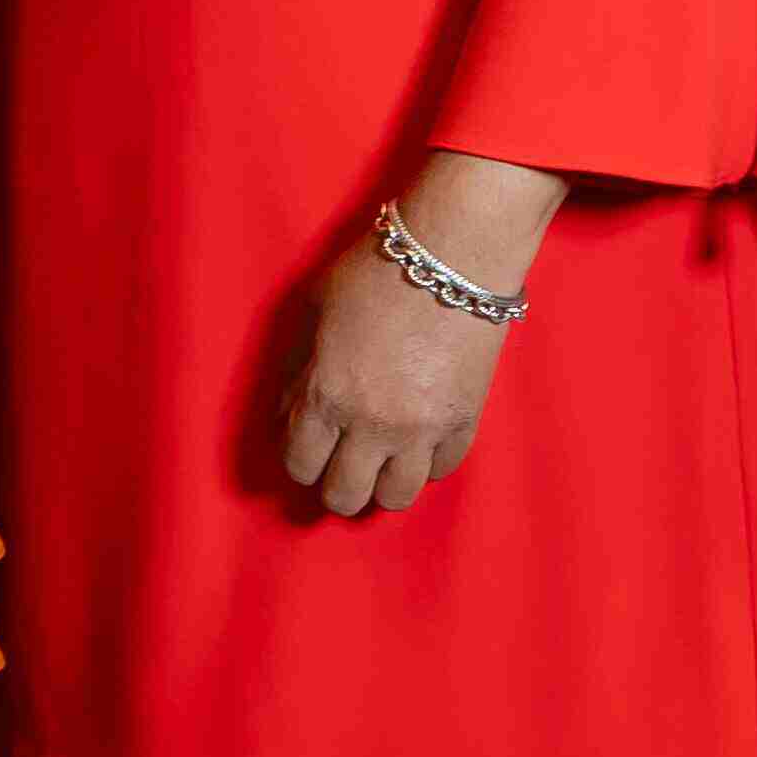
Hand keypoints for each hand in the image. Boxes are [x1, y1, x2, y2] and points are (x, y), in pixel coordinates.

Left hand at [278, 235, 521, 517]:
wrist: (450, 259)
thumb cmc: (370, 275)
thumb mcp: (311, 315)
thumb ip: (298, 371)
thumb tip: (291, 414)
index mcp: (325, 395)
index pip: (300, 464)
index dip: (299, 464)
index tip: (307, 455)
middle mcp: (371, 424)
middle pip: (345, 494)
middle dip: (336, 487)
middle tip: (340, 468)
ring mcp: (422, 430)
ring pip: (396, 496)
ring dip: (381, 486)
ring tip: (379, 466)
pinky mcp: (465, 423)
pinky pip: (441, 471)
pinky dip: (426, 465)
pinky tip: (417, 446)